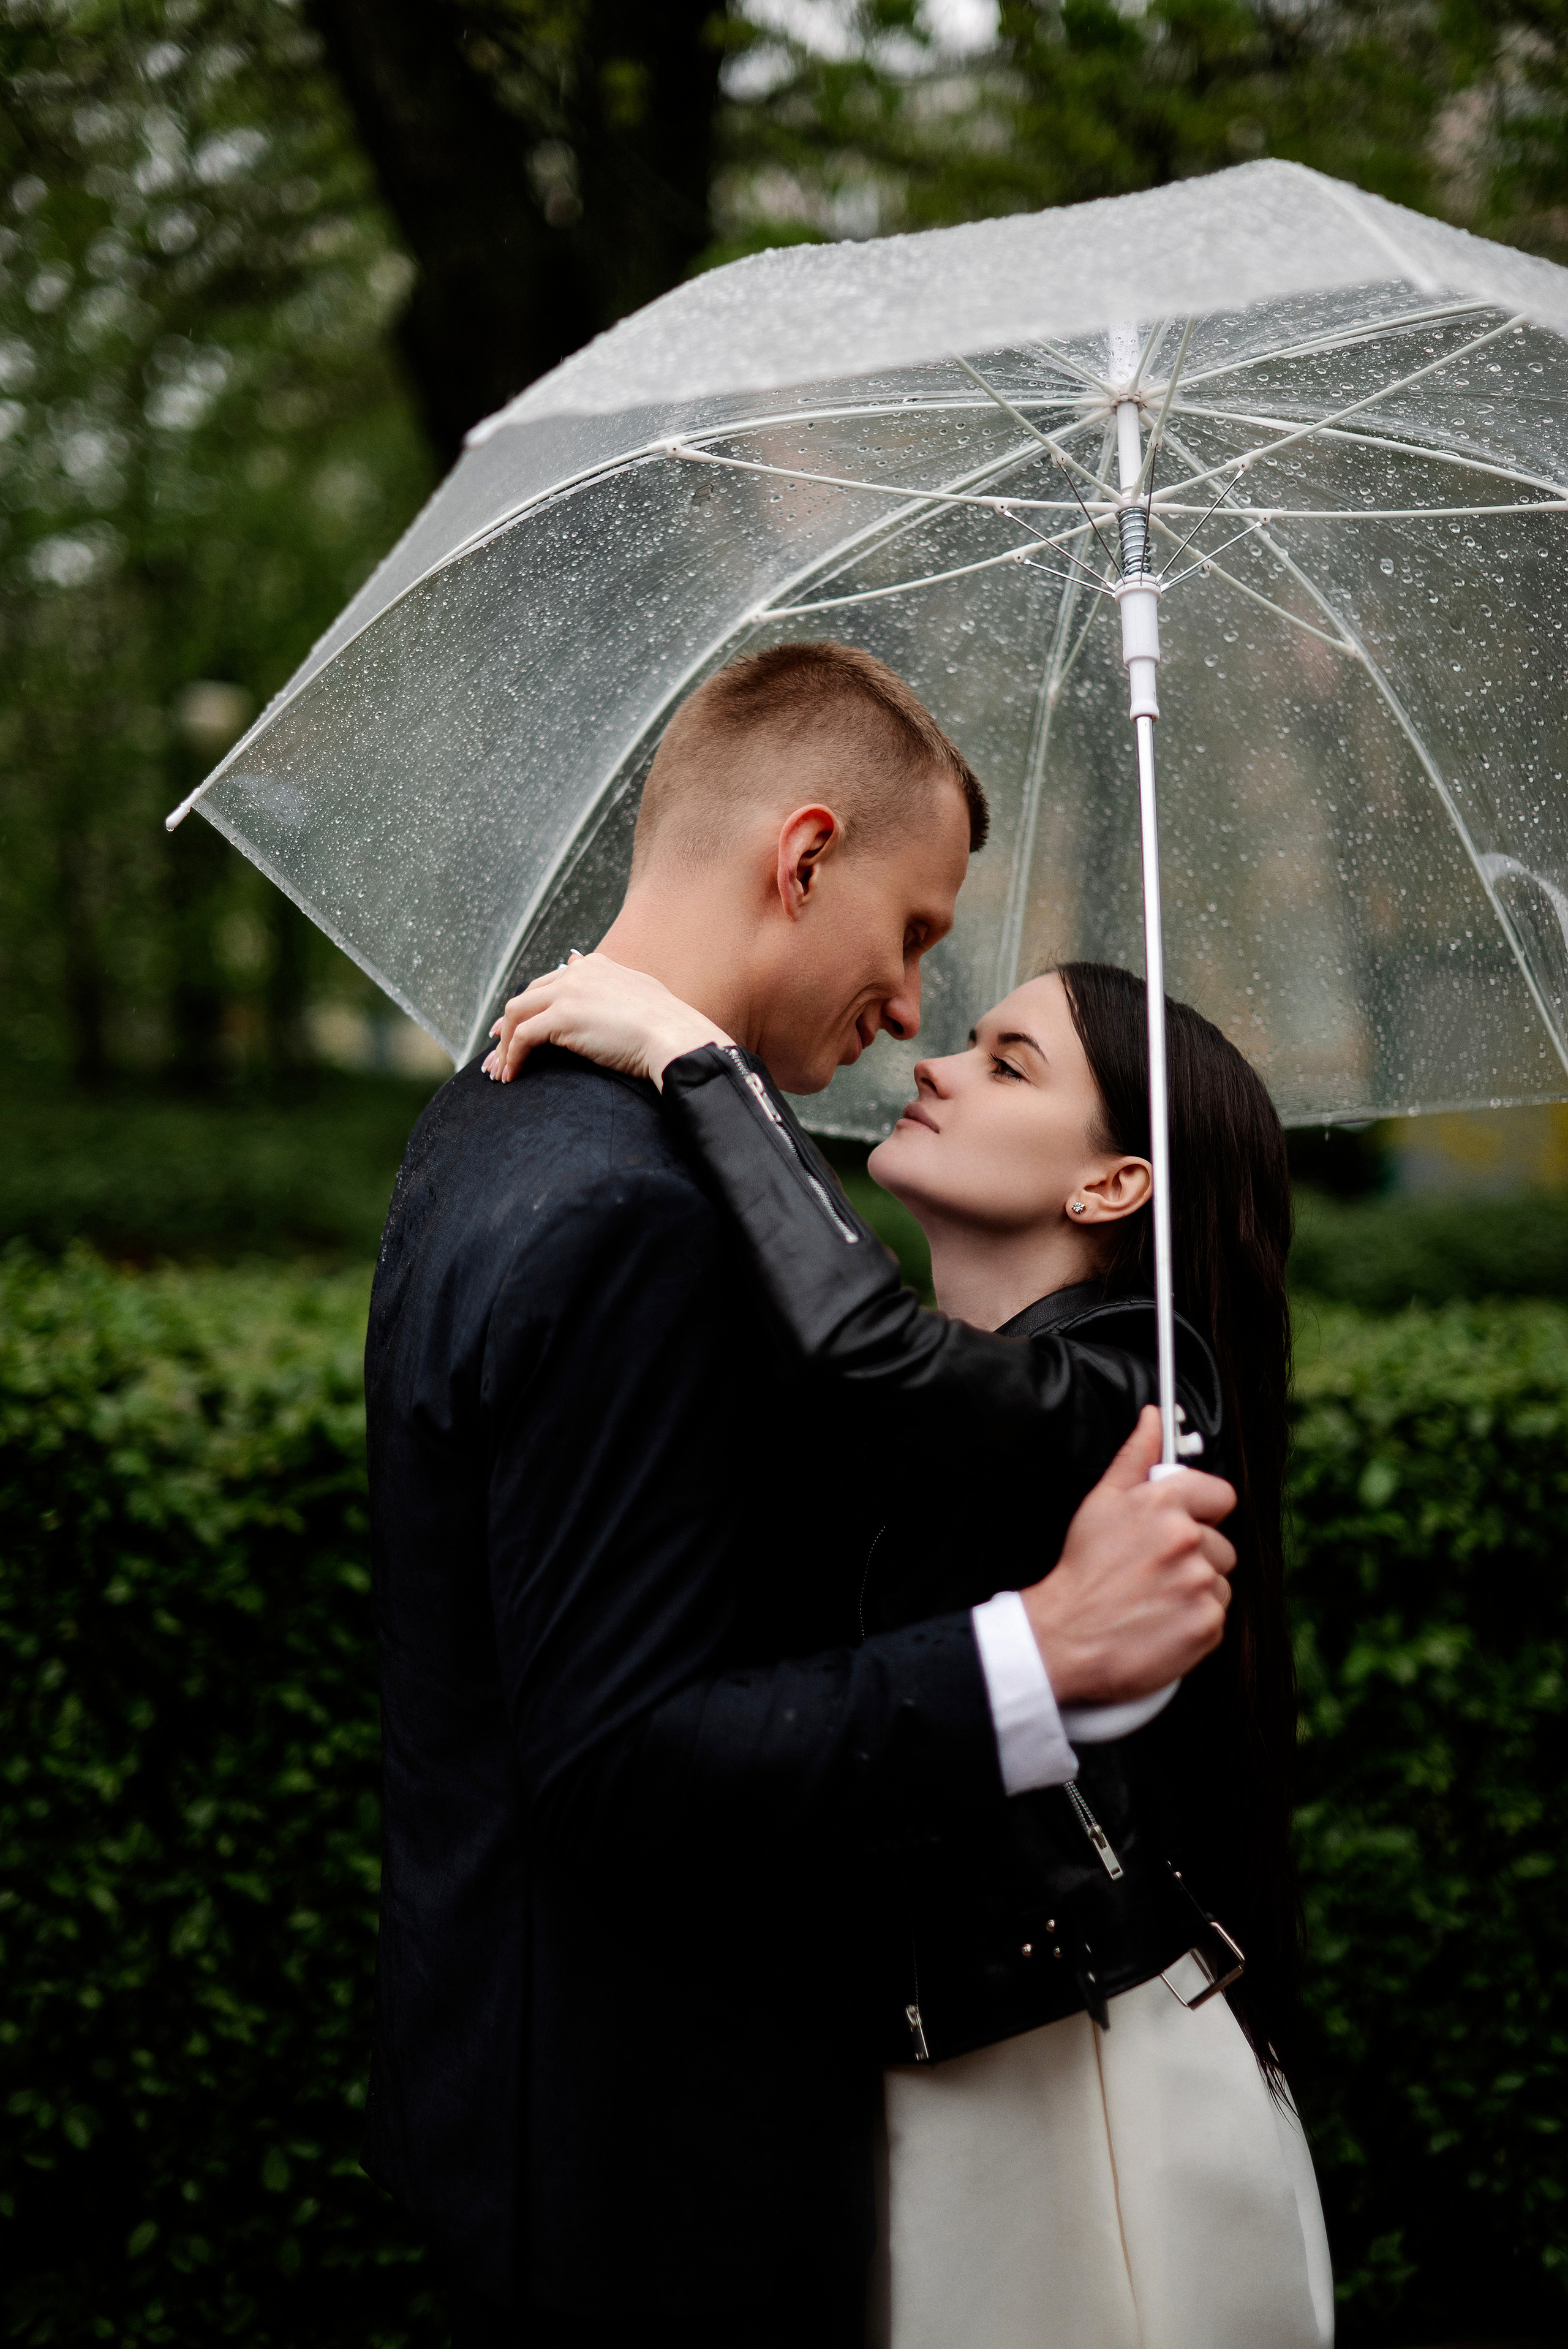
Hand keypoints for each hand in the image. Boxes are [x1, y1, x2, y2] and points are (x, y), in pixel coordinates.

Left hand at [481, 952, 733, 1087]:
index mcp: (598, 966)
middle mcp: (579, 972)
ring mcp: (569, 992)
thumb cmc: (668, 1027)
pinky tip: (511, 1075)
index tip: (515, 1025)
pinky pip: (523, 1036)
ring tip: (500, 1069)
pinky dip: (512, 1056)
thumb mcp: (643, 994)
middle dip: (507, 1024)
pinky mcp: (563, 1016)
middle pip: (528, 995)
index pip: (552, 981)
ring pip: (516, 1013)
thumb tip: (594, 979)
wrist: (675, 1038)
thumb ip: (616, 986)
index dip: (531, 1004)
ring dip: (504, 1043)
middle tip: (497, 1048)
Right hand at [1023, 1408, 1236, 1706]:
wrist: (1065, 1637)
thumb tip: (1152, 1417)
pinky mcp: (1206, 1625)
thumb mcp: (1101, 1502)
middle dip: (1196, 1557)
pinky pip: (1216, 1617)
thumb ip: (1135, 1456)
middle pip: (1222, 1545)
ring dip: (1196, 1591)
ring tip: (1156, 1598)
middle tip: (1156, 1571)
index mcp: (1164, 1504)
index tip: (1183, 1527)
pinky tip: (1162, 1622)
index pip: (1221, 1496)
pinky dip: (1194, 1622)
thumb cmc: (1082, 1570)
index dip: (1202, 1513)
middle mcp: (1187, 1541)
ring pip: (1219, 1583)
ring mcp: (1199, 1584)